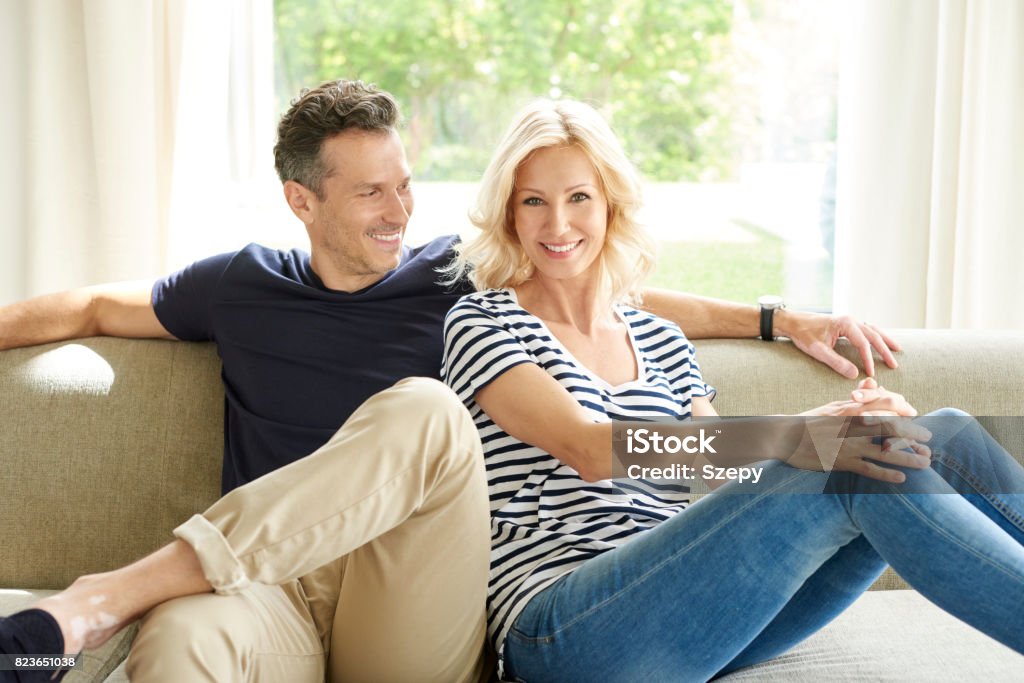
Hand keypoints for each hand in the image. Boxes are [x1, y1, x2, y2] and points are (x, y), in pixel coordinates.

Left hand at [776, 309, 900, 378]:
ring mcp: (849, 320)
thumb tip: (855, 374)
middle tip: (894, 365)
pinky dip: (876, 335)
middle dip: (884, 350)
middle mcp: (851, 319)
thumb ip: (837, 363)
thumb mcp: (819, 351)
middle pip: (873, 335)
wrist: (793, 322)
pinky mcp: (847, 324)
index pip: (863, 343)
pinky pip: (866, 329)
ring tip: (897, 350)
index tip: (871, 373)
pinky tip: (881, 341)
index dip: (868, 359)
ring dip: (885, 340)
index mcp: (845, 323)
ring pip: (873, 330)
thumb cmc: (804, 334)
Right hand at [794, 379, 928, 481]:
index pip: (883, 404)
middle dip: (913, 433)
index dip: (903, 409)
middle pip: (890, 427)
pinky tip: (901, 478)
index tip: (917, 414)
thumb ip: (855, 399)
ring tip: (925, 462)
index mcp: (849, 409)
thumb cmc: (808, 421)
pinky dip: (886, 474)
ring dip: (908, 456)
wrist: (783, 437)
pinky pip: (868, 469)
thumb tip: (874, 382)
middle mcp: (851, 425)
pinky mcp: (840, 462)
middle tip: (929, 440)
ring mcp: (847, 445)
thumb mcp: (832, 406)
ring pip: (884, 450)